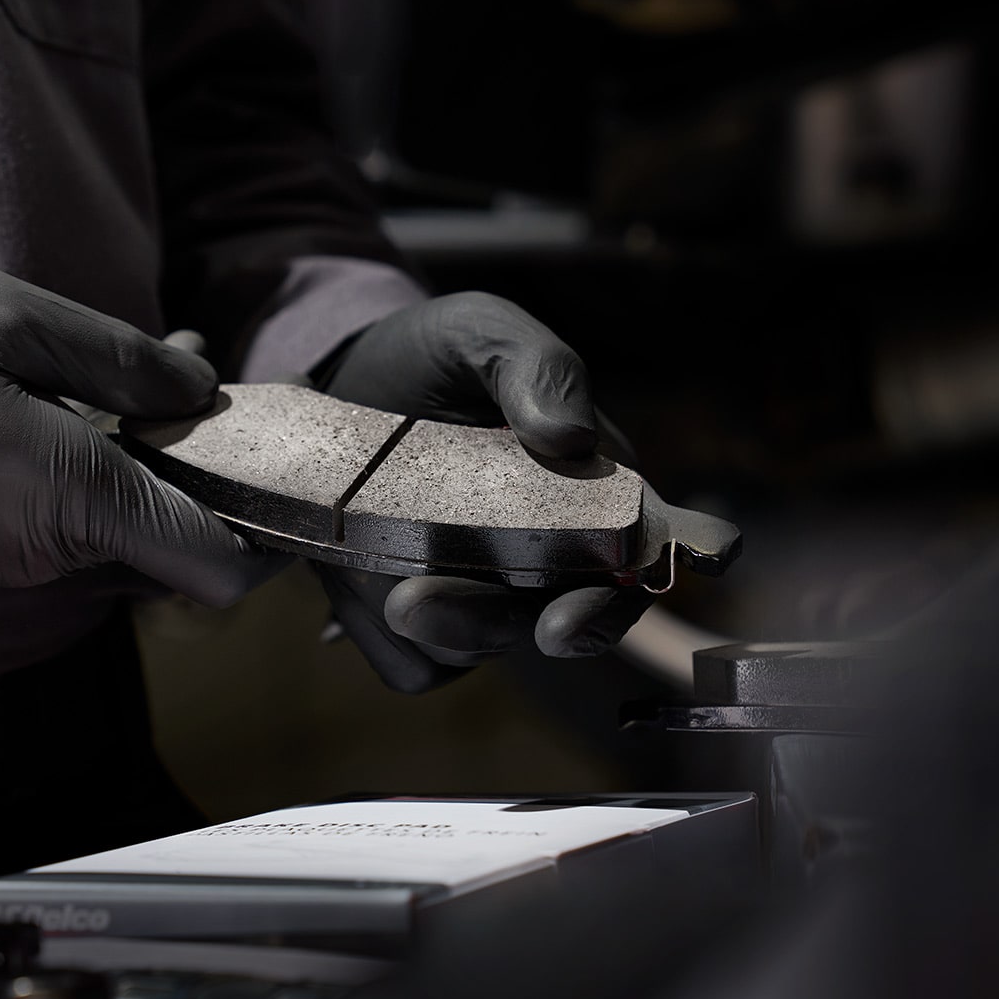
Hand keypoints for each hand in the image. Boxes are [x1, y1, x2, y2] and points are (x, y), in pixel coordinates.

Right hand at [0, 258, 281, 602]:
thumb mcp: (6, 315)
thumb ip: (120, 359)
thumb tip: (199, 389)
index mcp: (75, 501)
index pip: (216, 571)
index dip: (264, 539)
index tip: (276, 481)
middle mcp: (46, 554)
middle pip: (170, 542)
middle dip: (195, 467)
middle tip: (191, 374)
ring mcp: (0, 562)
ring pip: (111, 529)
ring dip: (136, 460)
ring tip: (130, 369)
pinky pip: (53, 524)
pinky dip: (79, 474)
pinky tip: (63, 404)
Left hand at [321, 291, 651, 691]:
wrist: (341, 385)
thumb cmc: (434, 357)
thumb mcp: (481, 332)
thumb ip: (535, 367)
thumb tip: (571, 438)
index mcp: (595, 491)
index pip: (658, 547)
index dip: (653, 579)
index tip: (603, 595)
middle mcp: (554, 557)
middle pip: (569, 623)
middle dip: (510, 623)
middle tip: (433, 601)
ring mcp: (488, 596)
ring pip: (484, 649)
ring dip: (442, 628)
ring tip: (389, 590)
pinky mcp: (424, 627)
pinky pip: (417, 666)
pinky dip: (386, 640)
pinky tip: (357, 584)